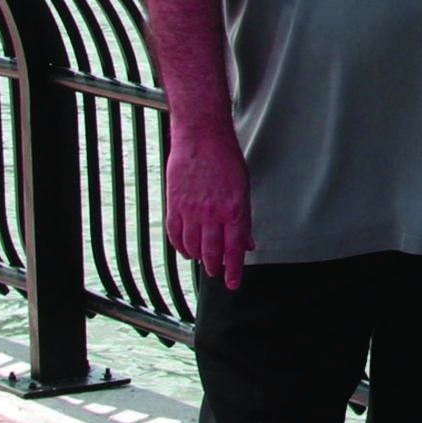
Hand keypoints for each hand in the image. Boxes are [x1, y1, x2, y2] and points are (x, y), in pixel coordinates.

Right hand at [165, 113, 252, 290]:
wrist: (201, 137)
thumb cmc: (227, 161)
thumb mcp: (244, 189)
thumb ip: (244, 219)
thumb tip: (248, 244)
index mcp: (234, 210)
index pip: (234, 250)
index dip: (234, 270)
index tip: (233, 285)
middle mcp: (211, 214)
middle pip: (211, 252)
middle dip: (216, 267)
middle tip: (218, 273)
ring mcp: (190, 211)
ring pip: (192, 247)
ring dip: (198, 258)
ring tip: (203, 262)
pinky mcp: (174, 205)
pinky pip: (175, 234)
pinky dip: (180, 246)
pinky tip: (186, 250)